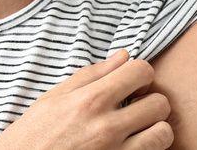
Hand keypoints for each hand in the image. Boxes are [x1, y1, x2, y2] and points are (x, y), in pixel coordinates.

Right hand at [0, 49, 172, 149]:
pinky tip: (132, 146)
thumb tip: (123, 55)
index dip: (141, 74)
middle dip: (150, 101)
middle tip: (135, 107)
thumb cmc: (33, 134)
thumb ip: (92, 74)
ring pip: (164, 133)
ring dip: (154, 129)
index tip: (131, 84)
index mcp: (91, 100)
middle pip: (160, 103)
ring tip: (138, 130)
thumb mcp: (54, 97)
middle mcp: (107, 127)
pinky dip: (148, 149)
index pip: (142, 71)